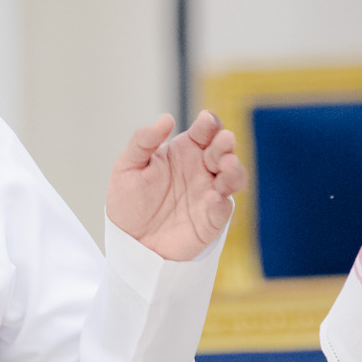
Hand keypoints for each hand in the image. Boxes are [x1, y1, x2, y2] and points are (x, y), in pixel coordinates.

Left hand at [106, 110, 247, 260]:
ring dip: (234, 170)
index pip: (204, 131)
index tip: (207, 121)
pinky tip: (213, 197)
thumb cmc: (129, 202)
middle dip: (226, 143)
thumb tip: (166, 118)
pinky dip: (222, 202)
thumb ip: (143, 142)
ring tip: (226, 166)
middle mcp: (201, 169)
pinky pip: (223, 208)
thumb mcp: (127, 168)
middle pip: (222, 150)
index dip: (209, 123)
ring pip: (232, 177)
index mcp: (184, 151)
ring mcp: (209, 193)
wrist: (128, 242)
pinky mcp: (212, 219)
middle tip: (224, 140)